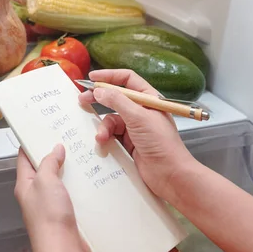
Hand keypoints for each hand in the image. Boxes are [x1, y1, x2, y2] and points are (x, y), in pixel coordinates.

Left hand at [15, 145, 94, 251]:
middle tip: (69, 139)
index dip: (32, 142)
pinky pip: (73, 194)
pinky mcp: (66, 213)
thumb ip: (49, 162)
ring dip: (71, 170)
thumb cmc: (48, 216)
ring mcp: (52, 205)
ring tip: (83, 155)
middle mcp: (36, 194)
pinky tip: (91, 178)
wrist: (62, 249)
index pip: (25, 158)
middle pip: (45, 169)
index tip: (43, 129)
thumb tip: (55, 149)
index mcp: (25, 185)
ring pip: (61, 181)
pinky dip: (81, 185)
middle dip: (56, 155)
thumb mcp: (45, 181)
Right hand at [78, 69, 197, 201]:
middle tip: (82, 100)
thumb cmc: (160, 142)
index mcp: (149, 99)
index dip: (110, 76)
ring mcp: (135, 127)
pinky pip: (112, 135)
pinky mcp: (129, 143)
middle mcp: (142, 110)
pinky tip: (103, 143)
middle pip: (116, 98)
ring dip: (104, 127)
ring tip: (101, 137)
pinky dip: (106, 138)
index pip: (128, 79)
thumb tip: (98, 90)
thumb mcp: (138, 117)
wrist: (170, 174)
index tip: (92, 77)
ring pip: (112, 119)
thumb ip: (117, 101)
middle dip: (99, 99)